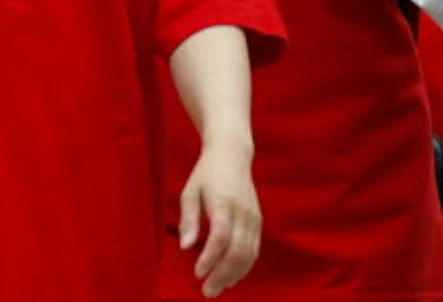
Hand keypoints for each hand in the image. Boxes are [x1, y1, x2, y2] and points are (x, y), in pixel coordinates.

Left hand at [179, 138, 259, 294]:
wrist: (232, 154)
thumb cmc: (206, 174)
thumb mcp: (190, 191)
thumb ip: (188, 220)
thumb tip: (185, 247)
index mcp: (224, 202)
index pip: (221, 236)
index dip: (210, 258)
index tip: (197, 273)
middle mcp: (242, 210)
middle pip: (238, 250)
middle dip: (222, 274)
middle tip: (206, 290)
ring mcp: (253, 216)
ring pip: (249, 253)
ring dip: (233, 274)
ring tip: (216, 288)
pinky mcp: (257, 220)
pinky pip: (254, 249)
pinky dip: (244, 266)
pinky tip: (231, 277)